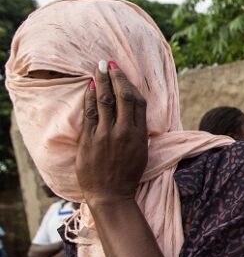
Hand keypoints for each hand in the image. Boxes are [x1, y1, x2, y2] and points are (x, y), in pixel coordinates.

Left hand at [76, 61, 147, 205]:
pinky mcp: (90, 140)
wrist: (110, 194)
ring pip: (105, 101)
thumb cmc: (127, 174)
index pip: (136, 102)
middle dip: (115, 77)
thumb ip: (138, 131)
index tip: (123, 72)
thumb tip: (134, 112)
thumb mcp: (141, 151)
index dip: (129, 84)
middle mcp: (124, 131)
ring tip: (98, 68)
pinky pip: (90, 113)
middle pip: (121, 97)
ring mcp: (106, 135)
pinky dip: (91, 97)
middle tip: (109, 63)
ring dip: (102, 82)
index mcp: (139, 134)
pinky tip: (91, 86)